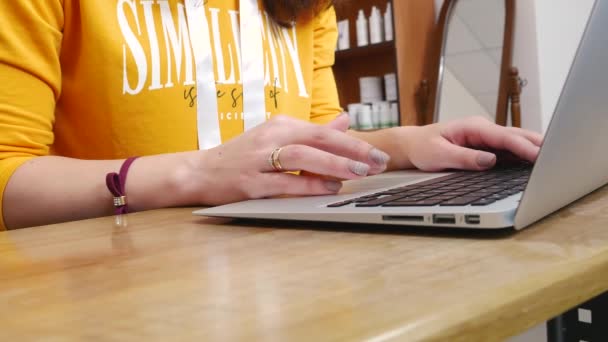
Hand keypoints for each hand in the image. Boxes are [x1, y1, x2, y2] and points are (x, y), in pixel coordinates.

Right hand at [190, 114, 389, 204]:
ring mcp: (258, 160)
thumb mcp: (278, 138)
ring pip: (301, 158)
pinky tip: (328, 189)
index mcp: (280, 125)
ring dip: (332, 165)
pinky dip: (307, 185)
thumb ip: (313, 132)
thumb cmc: (244, 156)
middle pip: (316, 140)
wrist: (200, 171)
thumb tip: (345, 120)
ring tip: (358, 173)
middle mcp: (270, 137)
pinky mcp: (249, 183)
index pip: (323, 132)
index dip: (353, 143)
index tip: (377, 154)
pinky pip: (283, 183)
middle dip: (351, 151)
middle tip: (378, 163)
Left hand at [401, 116, 542, 171]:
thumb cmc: (423, 148)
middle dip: (535, 144)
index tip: (538, 156)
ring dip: (531, 148)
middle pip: (515, 136)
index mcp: (472, 127)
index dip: (522, 147)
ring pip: (514, 141)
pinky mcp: (485, 146)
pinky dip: (521, 154)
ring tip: (552, 158)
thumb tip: (489, 161)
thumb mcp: (439, 155)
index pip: (503, 136)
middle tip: (556, 156)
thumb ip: (464, 158)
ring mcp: (484, 136)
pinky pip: (507, 149)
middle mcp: (481, 129)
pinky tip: (534, 161)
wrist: (412, 145)